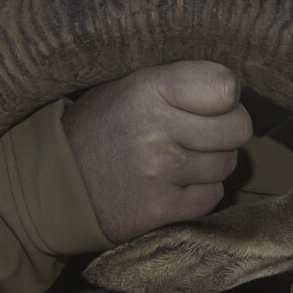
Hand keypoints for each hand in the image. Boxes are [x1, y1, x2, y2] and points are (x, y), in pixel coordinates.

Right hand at [64, 60, 249, 243]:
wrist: (54, 183)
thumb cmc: (101, 128)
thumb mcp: (128, 87)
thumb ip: (179, 82)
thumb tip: (233, 89)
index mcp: (148, 88)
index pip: (225, 86)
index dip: (225, 96)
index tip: (212, 102)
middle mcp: (156, 128)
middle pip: (237, 128)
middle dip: (225, 131)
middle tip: (200, 134)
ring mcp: (161, 172)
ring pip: (227, 164)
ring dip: (211, 163)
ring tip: (179, 159)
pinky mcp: (162, 210)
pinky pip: (212, 197)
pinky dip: (200, 192)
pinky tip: (173, 185)